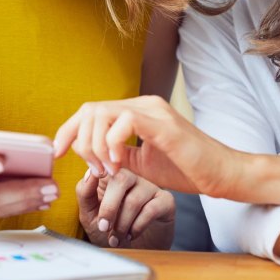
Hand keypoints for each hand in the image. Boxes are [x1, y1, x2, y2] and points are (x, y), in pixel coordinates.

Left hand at [55, 96, 233, 196]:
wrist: (222, 175)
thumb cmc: (188, 170)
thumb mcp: (143, 164)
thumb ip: (118, 156)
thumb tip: (91, 158)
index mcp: (138, 111)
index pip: (92, 110)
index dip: (68, 130)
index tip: (57, 153)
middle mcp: (144, 104)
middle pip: (90, 109)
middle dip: (78, 141)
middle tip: (93, 169)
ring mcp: (153, 110)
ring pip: (102, 113)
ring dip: (95, 146)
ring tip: (108, 169)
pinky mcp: (163, 124)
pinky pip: (123, 121)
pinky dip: (112, 144)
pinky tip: (120, 164)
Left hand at [77, 167, 173, 249]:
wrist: (132, 252)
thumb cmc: (109, 230)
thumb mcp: (89, 215)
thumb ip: (85, 193)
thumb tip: (90, 173)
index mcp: (111, 177)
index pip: (105, 166)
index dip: (97, 176)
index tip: (93, 199)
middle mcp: (131, 178)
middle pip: (121, 179)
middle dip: (109, 207)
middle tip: (104, 228)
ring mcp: (149, 187)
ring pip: (135, 199)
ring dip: (122, 223)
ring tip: (116, 238)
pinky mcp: (165, 201)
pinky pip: (151, 209)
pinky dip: (137, 226)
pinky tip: (131, 235)